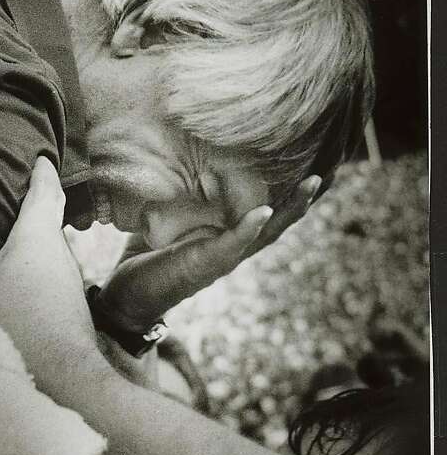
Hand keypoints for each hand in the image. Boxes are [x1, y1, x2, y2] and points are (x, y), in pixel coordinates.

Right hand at [0, 156, 103, 399]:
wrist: (67, 382)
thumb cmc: (20, 328)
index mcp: (38, 237)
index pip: (45, 190)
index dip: (40, 170)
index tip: (37, 155)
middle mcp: (58, 255)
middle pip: (47, 218)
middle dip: (31, 201)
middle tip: (9, 188)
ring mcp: (65, 285)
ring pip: (44, 251)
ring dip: (26, 240)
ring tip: (0, 235)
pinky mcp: (64, 312)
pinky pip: (42, 278)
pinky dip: (26, 271)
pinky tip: (6, 284)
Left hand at [98, 176, 320, 330]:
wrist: (126, 295)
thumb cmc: (147, 255)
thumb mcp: (168, 219)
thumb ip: (182, 195)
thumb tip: (185, 159)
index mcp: (227, 235)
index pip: (267, 210)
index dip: (291, 192)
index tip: (317, 166)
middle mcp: (233, 248)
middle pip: (278, 221)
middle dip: (304, 198)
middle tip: (329, 171)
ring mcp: (223, 259)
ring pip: (266, 233)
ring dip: (290, 209)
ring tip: (312, 184)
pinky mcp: (205, 265)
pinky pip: (232, 245)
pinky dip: (248, 228)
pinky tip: (263, 212)